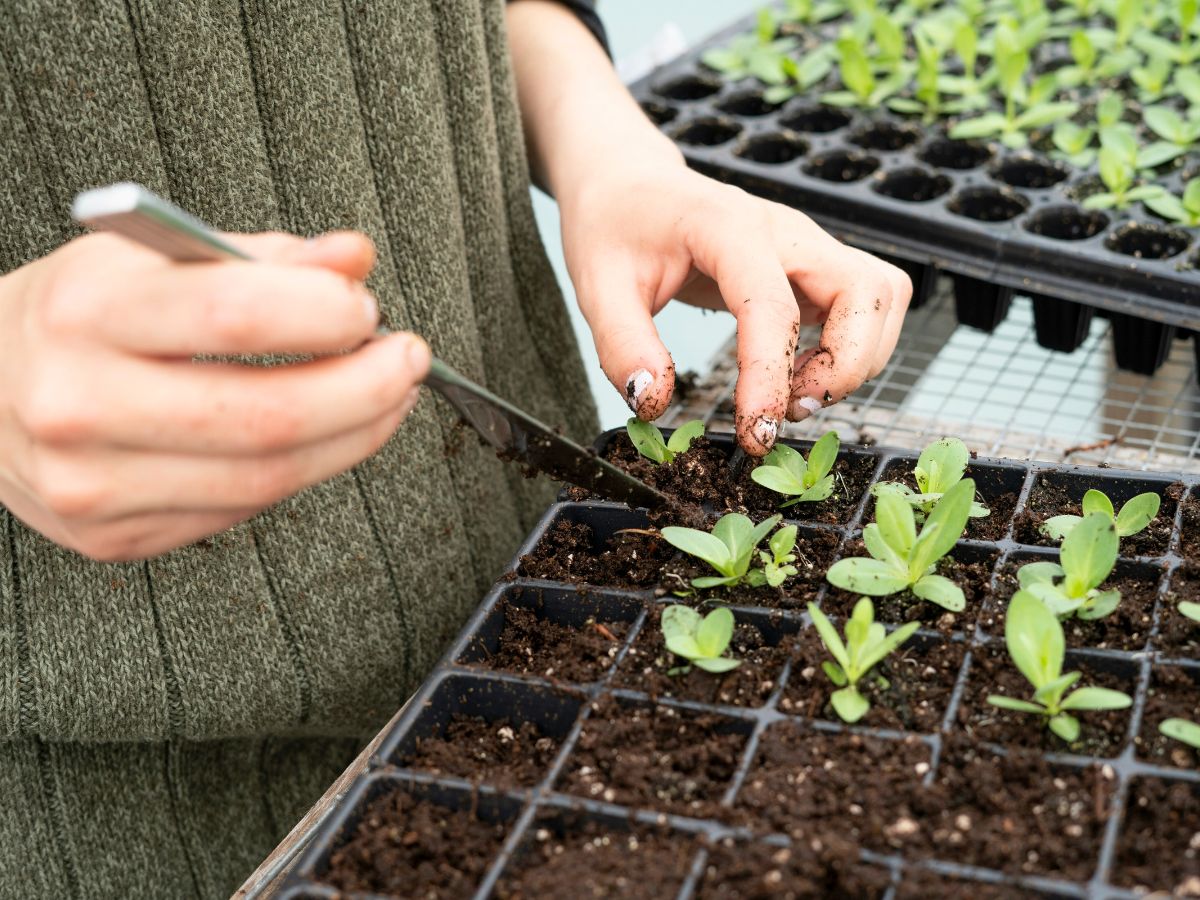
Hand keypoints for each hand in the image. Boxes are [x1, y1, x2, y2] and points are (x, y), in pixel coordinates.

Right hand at [0, 231, 428, 560]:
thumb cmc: (76, 315)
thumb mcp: (153, 259)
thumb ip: (262, 257)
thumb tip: (355, 259)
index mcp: (87, 312)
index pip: (234, 315)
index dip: (325, 314)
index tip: (367, 307)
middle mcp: (81, 404)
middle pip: (267, 417)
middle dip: (366, 390)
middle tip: (407, 361)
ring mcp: (93, 485)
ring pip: (267, 480)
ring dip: (353, 437)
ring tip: (385, 399)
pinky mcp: (115, 537)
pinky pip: (241, 511)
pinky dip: (301, 472)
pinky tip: (323, 438)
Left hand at [560, 162, 910, 455]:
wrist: (628, 182)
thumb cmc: (614, 226)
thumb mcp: (596, 285)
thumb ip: (623, 345)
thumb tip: (655, 403)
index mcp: (727, 226)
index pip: (772, 306)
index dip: (770, 376)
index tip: (755, 433)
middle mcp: (784, 229)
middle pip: (868, 290)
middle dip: (848, 365)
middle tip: (793, 409)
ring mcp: (806, 245)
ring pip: (882, 295)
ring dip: (858, 359)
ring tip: (797, 396)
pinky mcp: (813, 265)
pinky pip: (867, 305)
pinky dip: (852, 349)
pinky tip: (798, 376)